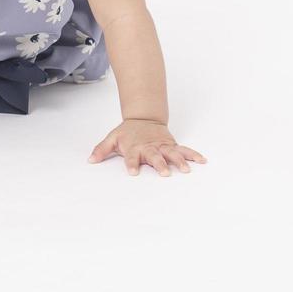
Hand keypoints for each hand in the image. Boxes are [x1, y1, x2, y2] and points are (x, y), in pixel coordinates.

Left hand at [88, 119, 206, 176]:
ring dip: (179, 161)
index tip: (132, 172)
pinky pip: (184, 150)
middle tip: (164, 173)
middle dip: (159, 164)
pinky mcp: (172, 145)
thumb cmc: (127, 132)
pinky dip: (193, 155)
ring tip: (186, 170)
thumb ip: (101, 149)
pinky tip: (202, 160)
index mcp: (135, 147)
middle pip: (155, 156)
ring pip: (172, 153)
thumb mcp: (112, 138)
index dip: (131, 164)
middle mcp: (150, 147)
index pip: (132, 157)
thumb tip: (90, 160)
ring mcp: (162, 146)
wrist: (144, 118)